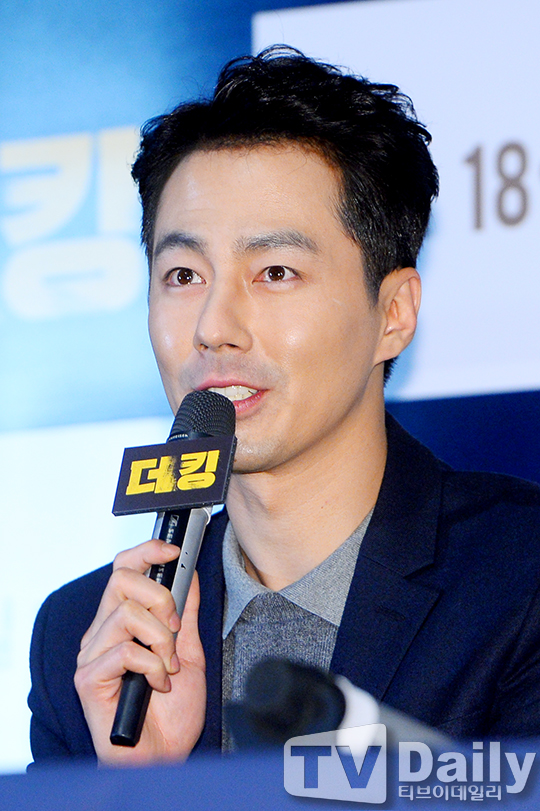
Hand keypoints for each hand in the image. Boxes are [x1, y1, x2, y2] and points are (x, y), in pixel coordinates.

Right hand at [74, 539, 205, 764]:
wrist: (164, 756)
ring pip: (127, 613)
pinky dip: (151, 666)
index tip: (175, 551)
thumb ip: (186, 614)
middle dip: (160, 598)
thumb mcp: (190, 652)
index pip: (123, 569)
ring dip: (161, 640)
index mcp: (122, 620)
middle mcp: (102, 632)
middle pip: (121, 579)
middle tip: (174, 629)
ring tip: (168, 667)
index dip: (147, 552)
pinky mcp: (88, 679)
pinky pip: (124, 651)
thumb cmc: (173, 710)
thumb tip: (190, 575)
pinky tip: (157, 685)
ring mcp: (92, 655)